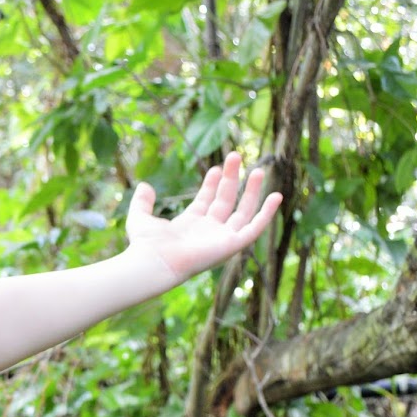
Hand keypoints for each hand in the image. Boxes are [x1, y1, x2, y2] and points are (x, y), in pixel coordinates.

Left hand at [126, 151, 282, 279]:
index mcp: (190, 225)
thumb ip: (142, 202)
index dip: (213, 183)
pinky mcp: (232, 245)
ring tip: (260, 170)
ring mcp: (220, 238)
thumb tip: (144, 186)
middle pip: (226, 201)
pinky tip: (276, 196)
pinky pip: (254, 229)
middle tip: (235, 155)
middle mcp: (207, 232)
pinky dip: (266, 214)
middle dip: (232, 179)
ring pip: (243, 212)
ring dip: (252, 192)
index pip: (207, 201)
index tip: (216, 167)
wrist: (154, 261)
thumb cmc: (145, 245)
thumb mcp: (140, 217)